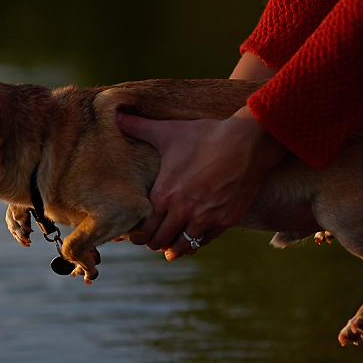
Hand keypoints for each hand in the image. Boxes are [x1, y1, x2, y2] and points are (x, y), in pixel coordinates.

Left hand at [116, 106, 286, 259]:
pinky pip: (204, 241)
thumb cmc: (206, 135)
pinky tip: (190, 242)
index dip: (137, 234)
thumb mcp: (169, 131)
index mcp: (165, 193)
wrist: (247, 141)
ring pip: (181, 245)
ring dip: (173, 247)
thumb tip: (115, 114)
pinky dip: (195, 243)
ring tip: (168, 248)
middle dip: (152, 242)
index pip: (143, 227)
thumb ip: (139, 127)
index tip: (136, 234)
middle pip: (159, 240)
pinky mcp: (226, 220)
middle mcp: (183, 210)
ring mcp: (206, 218)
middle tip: (150, 240)